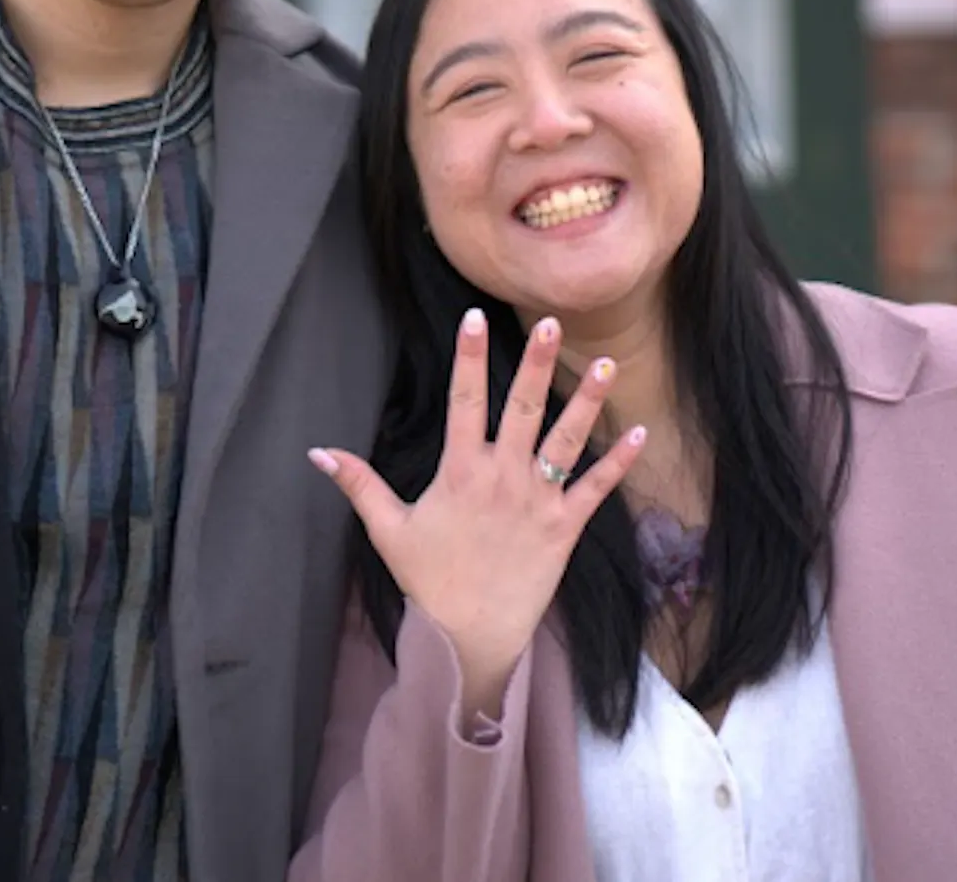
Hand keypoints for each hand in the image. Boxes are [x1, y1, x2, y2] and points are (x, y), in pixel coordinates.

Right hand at [310, 309, 644, 722]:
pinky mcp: (564, 528)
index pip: (463, 402)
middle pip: (522, 409)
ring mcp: (537, 501)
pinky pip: (595, 490)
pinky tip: (639, 433)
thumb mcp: (387, 528)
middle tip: (550, 321)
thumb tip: (317, 451)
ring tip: (606, 364)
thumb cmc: (428, 580)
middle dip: (536, 363)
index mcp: (460, 472)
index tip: (474, 318)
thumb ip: (358, 483)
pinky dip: (618, 463)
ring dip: (587, 402)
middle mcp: (502, 478)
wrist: (469, 638)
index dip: (469, 358)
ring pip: (566, 440)